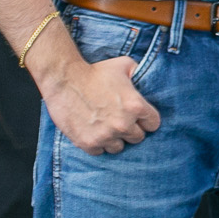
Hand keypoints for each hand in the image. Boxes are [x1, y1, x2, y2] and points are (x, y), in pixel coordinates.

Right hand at [43, 55, 161, 155]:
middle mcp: (123, 124)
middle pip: (138, 138)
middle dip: (131, 129)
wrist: (64, 80)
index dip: (146, 120)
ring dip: (114, 139)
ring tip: (106, 127)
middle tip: (120, 120)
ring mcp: (105, 136)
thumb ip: (140, 75)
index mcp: (136, 106)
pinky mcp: (88, 143)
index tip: (139, 117)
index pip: (153, 124)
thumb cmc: (95, 71)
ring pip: (119, 147)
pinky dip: (97, 144)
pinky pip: (100, 151)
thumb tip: (148, 80)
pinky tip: (94, 131)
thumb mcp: (124, 65)